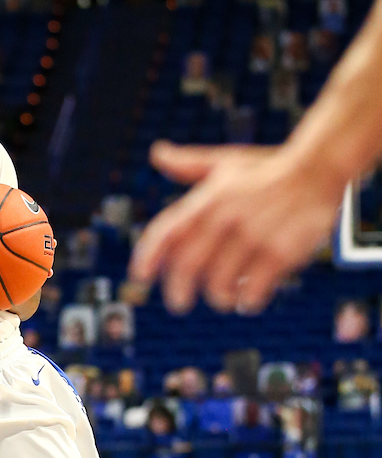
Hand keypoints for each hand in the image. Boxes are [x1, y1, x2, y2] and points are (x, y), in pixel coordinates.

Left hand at [129, 139, 344, 314]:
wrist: (318, 169)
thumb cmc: (266, 169)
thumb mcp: (226, 163)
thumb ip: (189, 165)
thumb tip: (158, 153)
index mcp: (208, 198)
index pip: (166, 231)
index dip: (147, 256)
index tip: (138, 277)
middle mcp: (226, 217)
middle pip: (187, 266)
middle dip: (178, 291)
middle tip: (178, 304)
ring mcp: (253, 236)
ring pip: (219, 284)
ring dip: (218, 297)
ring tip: (223, 298)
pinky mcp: (280, 253)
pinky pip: (253, 291)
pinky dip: (247, 301)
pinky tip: (248, 300)